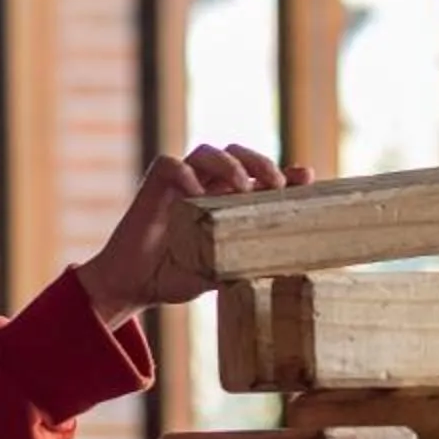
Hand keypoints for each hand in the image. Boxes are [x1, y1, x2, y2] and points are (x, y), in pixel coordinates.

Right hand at [76, 145, 311, 328]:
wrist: (133, 287)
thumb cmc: (175, 278)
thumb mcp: (220, 271)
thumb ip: (245, 260)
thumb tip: (284, 264)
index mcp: (224, 203)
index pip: (258, 177)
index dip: (283, 173)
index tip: (304, 178)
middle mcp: (204, 187)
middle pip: (237, 154)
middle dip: (260, 162)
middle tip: (276, 183)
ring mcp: (179, 184)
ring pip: (207, 151)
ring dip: (229, 164)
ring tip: (241, 187)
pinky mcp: (152, 187)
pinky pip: (170, 164)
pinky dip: (185, 173)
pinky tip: (196, 192)